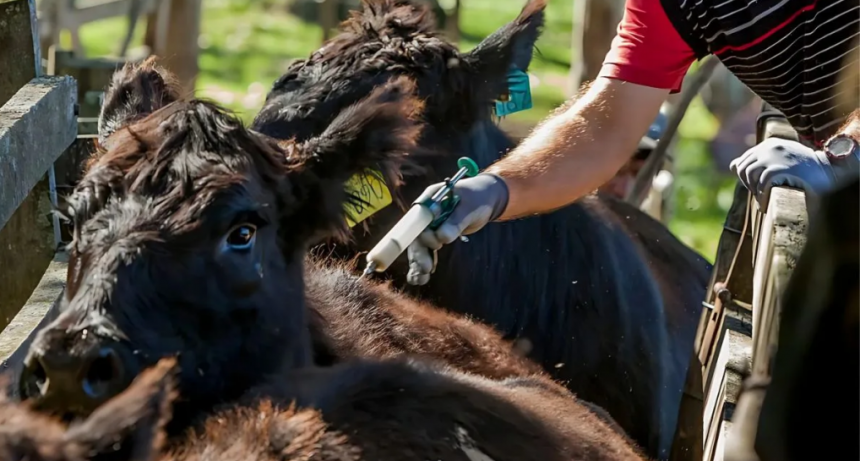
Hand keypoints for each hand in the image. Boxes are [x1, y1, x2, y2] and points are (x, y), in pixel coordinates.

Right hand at [405, 173, 508, 285]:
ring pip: (420, 246)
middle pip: (417, 235)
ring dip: (419, 262)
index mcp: (430, 200)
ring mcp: (429, 226)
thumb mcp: (470, 207)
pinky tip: (420, 279)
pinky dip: (423, 264)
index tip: (433, 245)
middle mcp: (426, 214)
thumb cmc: (478, 198)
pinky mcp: (435, 236)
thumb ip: (456, 221)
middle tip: (426, 269)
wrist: (484, 199)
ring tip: (420, 279)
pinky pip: (427, 251)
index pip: (418, 218)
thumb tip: (443, 238)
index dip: (421, 233)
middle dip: (419, 253)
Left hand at [730, 137, 856, 208]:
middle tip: (759, 195)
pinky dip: (761, 197)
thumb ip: (757, 160)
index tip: (756, 188)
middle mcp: (768, 147)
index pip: (743, 161)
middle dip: (747, 184)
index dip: (745, 178)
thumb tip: (732, 165)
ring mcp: (773, 157)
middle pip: (743, 169)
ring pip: (749, 175)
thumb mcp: (779, 159)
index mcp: (768, 144)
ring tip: (763, 200)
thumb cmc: (804, 168)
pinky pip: (761, 184)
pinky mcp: (779, 168)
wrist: (829, 170)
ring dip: (754, 191)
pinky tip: (766, 205)